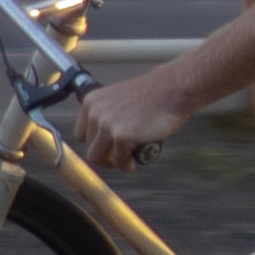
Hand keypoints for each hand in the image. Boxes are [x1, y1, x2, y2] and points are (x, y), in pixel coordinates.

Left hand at [68, 68, 192, 174]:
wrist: (173, 90)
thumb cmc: (152, 95)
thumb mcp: (119, 100)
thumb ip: (107, 115)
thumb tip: (102, 140)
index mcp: (92, 101)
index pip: (81, 133)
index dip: (95, 143)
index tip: (107, 147)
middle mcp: (95, 112)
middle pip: (89, 147)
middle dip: (105, 154)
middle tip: (120, 155)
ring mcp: (107, 125)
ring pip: (97, 157)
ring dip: (112, 162)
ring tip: (125, 160)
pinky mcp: (122, 137)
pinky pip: (118, 161)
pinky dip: (126, 165)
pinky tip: (133, 163)